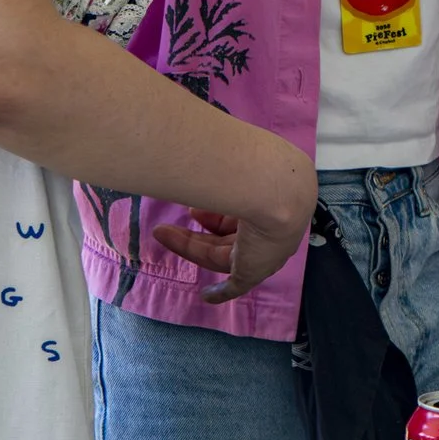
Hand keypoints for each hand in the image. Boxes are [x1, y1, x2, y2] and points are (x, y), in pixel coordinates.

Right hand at [153, 140, 314, 302]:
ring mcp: (262, 252)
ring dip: (189, 247)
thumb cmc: (254, 168)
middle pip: (226, 236)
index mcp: (269, 204)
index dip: (215, 216)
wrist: (277, 188)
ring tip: (161, 232)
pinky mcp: (253, 271)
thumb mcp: (235, 165)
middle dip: (194, 230)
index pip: (239, 215)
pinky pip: (235, 287)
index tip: (195, 213)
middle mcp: (268, 230)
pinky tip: (206, 296)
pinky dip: (220, 293)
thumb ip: (218, 163)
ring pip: (220, 255)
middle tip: (166, 223)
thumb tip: (195, 143)